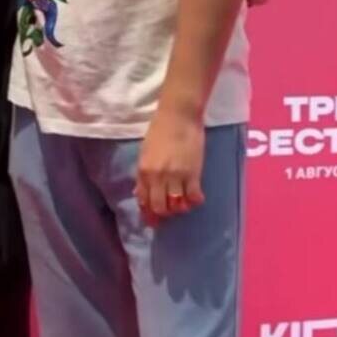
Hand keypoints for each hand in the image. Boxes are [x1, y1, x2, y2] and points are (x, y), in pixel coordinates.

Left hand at [135, 107, 205, 226]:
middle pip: (160, 208)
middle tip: (170, 212)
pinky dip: (194, 201)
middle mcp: (158, 176)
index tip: (153, 221)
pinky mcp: (193, 173)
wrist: (178, 115)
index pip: (144, 201)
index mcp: (144, 170)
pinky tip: (195, 197)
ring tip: (182, 203)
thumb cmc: (159, 130)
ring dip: (180, 208)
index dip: (148, 214)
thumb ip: (144, 174)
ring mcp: (176, 176)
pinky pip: (194, 197)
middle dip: (164, 214)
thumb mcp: (145, 152)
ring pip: (178, 206)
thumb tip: (141, 193)